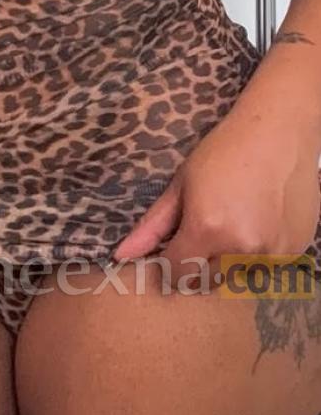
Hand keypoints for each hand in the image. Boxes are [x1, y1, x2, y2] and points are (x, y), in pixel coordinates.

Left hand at [111, 105, 320, 290]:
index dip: (169, 268)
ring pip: (237, 275)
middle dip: (197, 266)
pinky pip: (265, 267)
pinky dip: (256, 254)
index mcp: (207, 229)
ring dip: (228, 262)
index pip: (179, 274)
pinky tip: (254, 223)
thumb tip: (121, 255)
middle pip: (208, 281)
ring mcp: (272, 252)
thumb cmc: (223, 153)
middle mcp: (241, 247)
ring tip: (231, 224)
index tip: (169, 256)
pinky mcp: (294, 250)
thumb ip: (152, 226)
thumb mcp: (180, 186)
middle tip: (201, 237)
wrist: (278, 134)